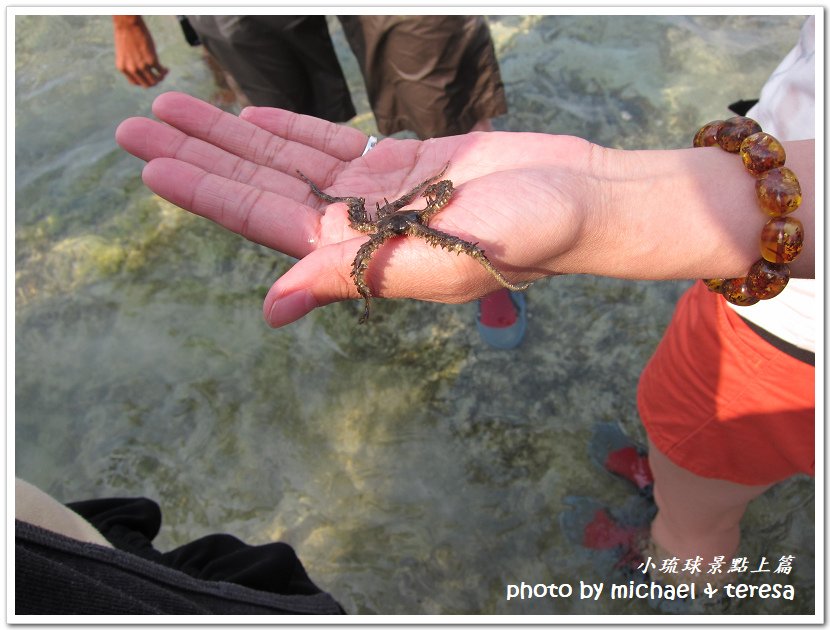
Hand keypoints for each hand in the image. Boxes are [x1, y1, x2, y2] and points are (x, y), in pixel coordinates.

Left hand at [113, 16, 168, 87]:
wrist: (128, 24)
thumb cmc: (125, 35)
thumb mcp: (124, 53)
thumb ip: (130, 62)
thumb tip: (141, 69)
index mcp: (123, 68)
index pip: (135, 82)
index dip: (143, 82)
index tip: (148, 78)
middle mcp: (132, 69)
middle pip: (147, 84)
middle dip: (154, 82)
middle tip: (158, 77)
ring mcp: (142, 66)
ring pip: (155, 80)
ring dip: (161, 78)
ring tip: (164, 72)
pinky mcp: (151, 60)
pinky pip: (160, 71)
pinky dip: (164, 71)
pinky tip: (166, 68)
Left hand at [115, 92, 599, 325]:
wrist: (579, 198)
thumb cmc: (524, 234)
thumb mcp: (437, 260)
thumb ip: (352, 277)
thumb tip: (272, 306)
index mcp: (358, 253)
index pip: (264, 220)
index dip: (207, 191)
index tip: (151, 163)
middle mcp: (358, 225)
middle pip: (262, 184)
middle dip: (201, 154)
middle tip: (136, 124)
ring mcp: (378, 192)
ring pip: (289, 158)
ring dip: (233, 133)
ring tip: (179, 106)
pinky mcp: (404, 162)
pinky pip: (334, 143)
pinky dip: (292, 127)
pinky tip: (253, 115)